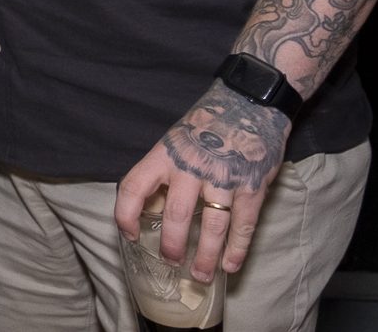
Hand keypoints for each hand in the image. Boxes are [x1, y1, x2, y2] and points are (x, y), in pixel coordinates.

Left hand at [114, 81, 288, 280]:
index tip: (129, 235)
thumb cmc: (205, 124)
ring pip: (212, 227)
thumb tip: (151, 209)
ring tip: (201, 276)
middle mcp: (191, 167)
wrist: (248, 102)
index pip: (133, 187)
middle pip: (176, 215)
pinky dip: (237, 249)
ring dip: (206, 257)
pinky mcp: (251, 187)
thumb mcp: (174, 141)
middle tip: (171, 262)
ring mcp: (223, 178)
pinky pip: (243, 225)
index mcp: (164, 155)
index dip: (125, 215)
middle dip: (172, 246)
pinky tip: (231, 265)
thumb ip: (163, 172)